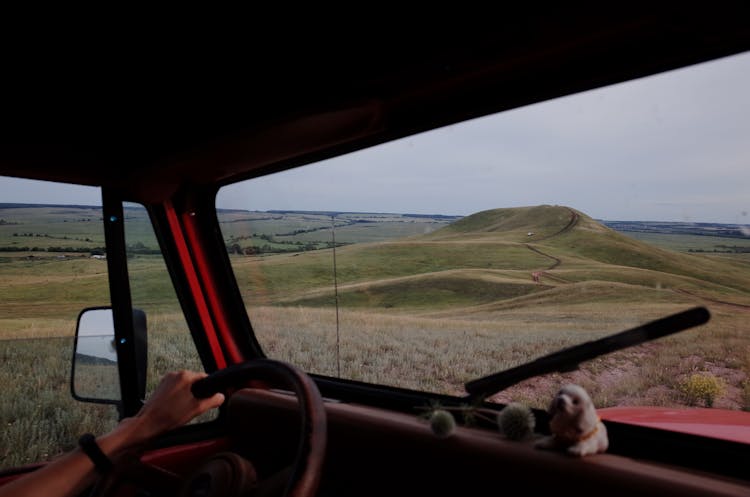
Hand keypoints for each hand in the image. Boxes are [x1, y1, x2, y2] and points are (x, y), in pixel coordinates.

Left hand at [110, 370, 224, 448]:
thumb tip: (221, 397)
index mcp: (185, 376)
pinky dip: (178, 397)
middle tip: (195, 407)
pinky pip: (175, 389)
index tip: (211, 397)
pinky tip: (176, 408)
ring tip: (183, 409)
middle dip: (197, 393)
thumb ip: (213, 401)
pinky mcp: (160, 387)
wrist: (148, 423)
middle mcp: (175, 374)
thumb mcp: (197, 409)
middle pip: (194, 381)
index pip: (205, 377)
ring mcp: (166, 380)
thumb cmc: (168, 416)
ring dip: (187, 395)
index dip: (210, 389)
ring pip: (184, 386)